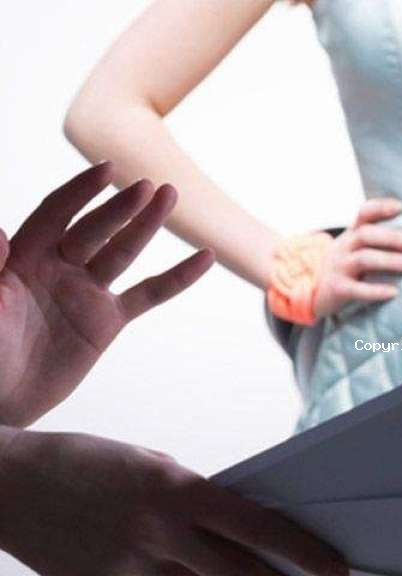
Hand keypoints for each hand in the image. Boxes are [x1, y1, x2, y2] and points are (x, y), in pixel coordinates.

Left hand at [0, 163, 213, 425]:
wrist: (2, 402)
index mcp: (24, 258)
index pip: (56, 214)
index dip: (80, 191)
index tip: (107, 170)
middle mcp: (58, 267)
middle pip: (95, 228)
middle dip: (121, 207)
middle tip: (149, 187)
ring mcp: (87, 292)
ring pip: (123, 251)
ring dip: (147, 224)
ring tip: (170, 196)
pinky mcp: (108, 320)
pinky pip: (149, 294)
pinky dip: (177, 277)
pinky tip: (204, 258)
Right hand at [0, 427, 348, 575]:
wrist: (8, 487)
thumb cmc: (84, 462)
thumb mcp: (151, 464)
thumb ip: (193, 499)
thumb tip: (230, 527)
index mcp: (175, 492)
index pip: (258, 527)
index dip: (300, 551)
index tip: (331, 569)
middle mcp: (157, 534)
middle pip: (236, 572)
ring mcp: (130, 569)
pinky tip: (155, 557)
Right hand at [314, 198, 401, 317]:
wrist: (313, 291)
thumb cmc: (345, 267)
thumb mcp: (354, 248)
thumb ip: (376, 240)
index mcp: (351, 235)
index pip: (363, 214)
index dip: (380, 208)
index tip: (400, 207)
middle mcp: (344, 247)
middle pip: (366, 235)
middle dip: (392, 237)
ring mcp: (339, 268)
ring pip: (363, 259)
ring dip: (390, 260)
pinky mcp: (338, 289)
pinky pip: (357, 289)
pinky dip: (377, 291)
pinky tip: (394, 292)